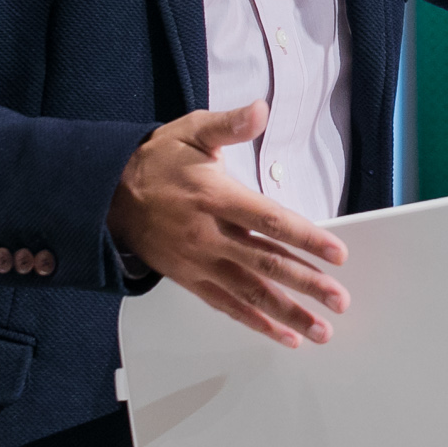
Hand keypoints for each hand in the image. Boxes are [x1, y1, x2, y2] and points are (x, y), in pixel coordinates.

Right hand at [107, 101, 348, 347]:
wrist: (108, 196)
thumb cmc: (157, 162)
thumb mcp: (191, 131)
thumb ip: (229, 124)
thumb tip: (260, 110)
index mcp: (215, 197)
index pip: (269, 221)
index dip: (306, 238)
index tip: (337, 254)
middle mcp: (209, 235)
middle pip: (267, 264)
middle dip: (307, 284)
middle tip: (339, 300)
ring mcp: (199, 263)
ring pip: (251, 293)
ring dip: (288, 314)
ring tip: (319, 330)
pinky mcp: (191, 280)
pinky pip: (228, 306)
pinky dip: (257, 323)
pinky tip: (283, 336)